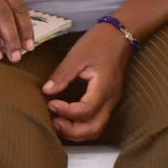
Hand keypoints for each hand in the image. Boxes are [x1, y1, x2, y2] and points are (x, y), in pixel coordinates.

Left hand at [43, 25, 128, 140]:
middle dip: (71, 131)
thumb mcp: (77, 55)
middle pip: (93, 129)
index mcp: (103, 87)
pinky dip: (82, 126)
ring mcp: (112, 101)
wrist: (121, 35)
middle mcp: (110, 99)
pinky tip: (68, 118)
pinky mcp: (110, 100)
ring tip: (59, 122)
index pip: (85, 111)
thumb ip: (62, 74)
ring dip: (77, 132)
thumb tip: (46, 91)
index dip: (66, 112)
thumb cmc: (98, 42)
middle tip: (54, 121)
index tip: (51, 103)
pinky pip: (97, 121)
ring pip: (97, 129)